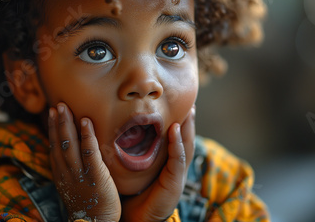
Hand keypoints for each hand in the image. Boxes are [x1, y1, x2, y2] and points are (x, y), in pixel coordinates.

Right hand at [48, 103, 120, 221]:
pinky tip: (86, 121)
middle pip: (59, 143)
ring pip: (70, 145)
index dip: (53, 129)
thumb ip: (72, 169)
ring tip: (65, 107)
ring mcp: (79, 174)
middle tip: (57, 104)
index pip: (54, 147)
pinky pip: (89, 152)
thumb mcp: (74, 185)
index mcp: (61, 174)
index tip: (52, 113)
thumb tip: (74, 152)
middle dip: (57, 122)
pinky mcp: (95, 176)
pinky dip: (87, 136)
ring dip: (67, 124)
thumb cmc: (89, 203)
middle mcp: (67, 172)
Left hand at [120, 106, 195, 221]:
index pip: (177, 140)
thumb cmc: (133, 193)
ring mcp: (178, 175)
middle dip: (189, 122)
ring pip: (186, 147)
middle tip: (191, 104)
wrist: (136, 217)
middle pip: (186, 140)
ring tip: (189, 112)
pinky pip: (178, 159)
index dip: (180, 123)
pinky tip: (175, 130)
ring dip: (188, 128)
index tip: (181, 106)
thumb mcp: (136, 168)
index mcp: (168, 164)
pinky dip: (177, 144)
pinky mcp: (175, 182)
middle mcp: (176, 168)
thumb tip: (123, 132)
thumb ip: (136, 152)